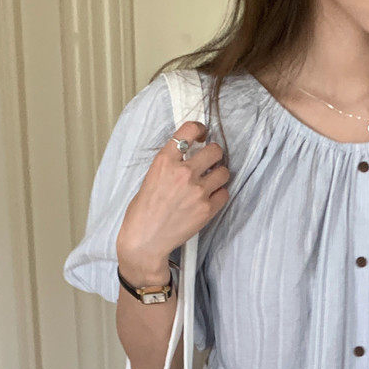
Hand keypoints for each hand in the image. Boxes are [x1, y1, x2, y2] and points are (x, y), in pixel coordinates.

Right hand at [116, 119, 230, 277]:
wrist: (146, 239)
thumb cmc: (144, 210)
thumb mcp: (152, 176)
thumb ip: (171, 163)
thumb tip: (190, 155)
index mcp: (165, 160)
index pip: (189, 130)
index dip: (200, 129)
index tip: (202, 134)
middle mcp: (183, 173)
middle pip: (215, 150)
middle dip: (214, 154)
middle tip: (211, 160)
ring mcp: (197, 191)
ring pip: (224, 172)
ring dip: (219, 175)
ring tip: (210, 181)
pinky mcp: (207, 209)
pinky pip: (224, 194)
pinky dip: (219, 194)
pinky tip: (209, 197)